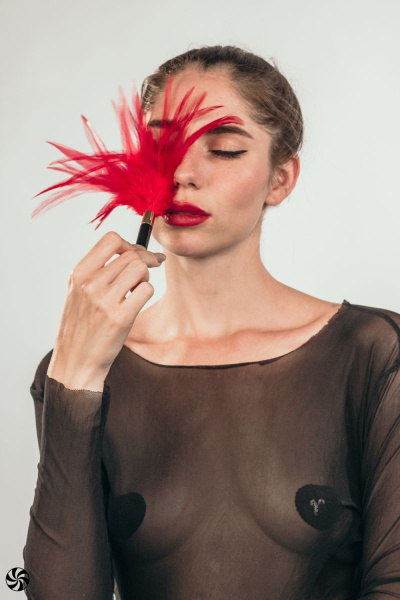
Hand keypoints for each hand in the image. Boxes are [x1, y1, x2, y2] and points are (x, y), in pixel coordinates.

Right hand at [47, 231, 165, 390]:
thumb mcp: (78, 292)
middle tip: (149, 269)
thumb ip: (98, 270)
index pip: (111, 240)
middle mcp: (90, 284)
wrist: (75, 361)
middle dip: (146, 260)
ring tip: (137, 289)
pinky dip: (146, 293)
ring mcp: (104, 301)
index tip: (138, 253)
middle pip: (131, 255)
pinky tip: (136, 303)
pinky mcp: (120, 318)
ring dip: (145, 276)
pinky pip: (147, 290)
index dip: (130, 244)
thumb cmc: (82, 325)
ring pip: (140, 269)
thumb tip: (132, 250)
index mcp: (79, 274)